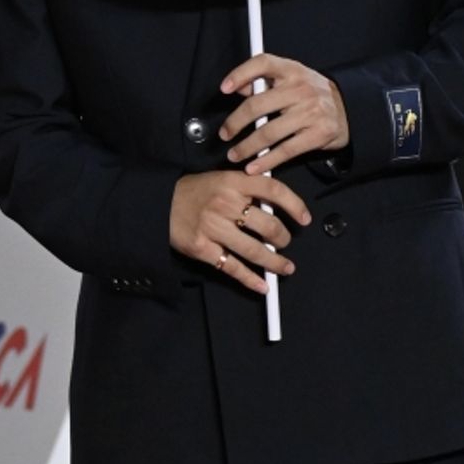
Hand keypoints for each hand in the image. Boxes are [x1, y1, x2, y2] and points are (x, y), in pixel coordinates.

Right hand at [169, 169, 310, 295]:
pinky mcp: (203, 249)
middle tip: (284, 242)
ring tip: (285, 267)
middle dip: (282, 238)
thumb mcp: (221, 179)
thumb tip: (276, 208)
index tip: (305, 218)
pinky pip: (232, 267)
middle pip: (267, 225)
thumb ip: (247, 189)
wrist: (159, 204)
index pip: (273, 189)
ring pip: (254, 250)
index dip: (294, 204)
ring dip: (274, 262)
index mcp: (233, 182)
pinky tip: (262, 285)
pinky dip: (250, 279)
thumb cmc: (194, 192)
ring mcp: (213, 228)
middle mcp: (225, 204)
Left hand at [218, 54, 348, 172]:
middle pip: (257, 105)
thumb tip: (238, 89)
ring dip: (246, 147)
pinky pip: (285, 151)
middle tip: (225, 134)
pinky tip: (253, 167)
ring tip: (234, 155)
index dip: (241, 74)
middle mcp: (301, 89)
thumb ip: (264, 82)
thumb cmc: (310, 95)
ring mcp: (311, 112)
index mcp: (292, 70)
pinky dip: (266, 161)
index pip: (263, 63)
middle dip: (235, 123)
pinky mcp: (318, 134)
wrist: (348, 109)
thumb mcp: (292, 79)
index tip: (224, 88)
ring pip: (268, 132)